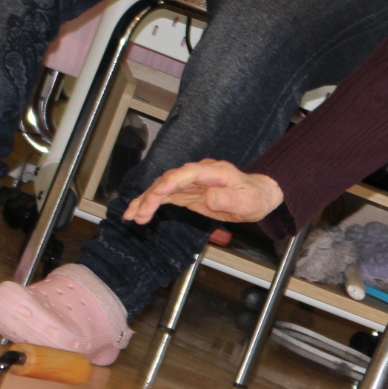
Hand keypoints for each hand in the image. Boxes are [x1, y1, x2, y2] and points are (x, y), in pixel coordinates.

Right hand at [124, 160, 282, 224]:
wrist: (256, 195)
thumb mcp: (246, 202)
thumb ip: (228, 199)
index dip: (171, 182)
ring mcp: (190, 182)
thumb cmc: (253, 197)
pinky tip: (137, 214)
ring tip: (131, 216)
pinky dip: (150, 204)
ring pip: (162, 188)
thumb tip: (210, 197)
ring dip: (145, 201)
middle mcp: (198, 174)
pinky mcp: (186, 192)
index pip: (188, 173)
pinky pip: (164, 196)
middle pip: (169, 180)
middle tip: (139, 213)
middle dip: (152, 196)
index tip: (157, 193)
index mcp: (213, 172)